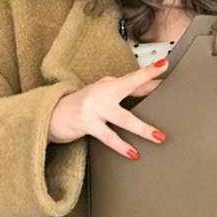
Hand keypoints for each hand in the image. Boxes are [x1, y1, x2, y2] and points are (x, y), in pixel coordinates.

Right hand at [47, 59, 168, 159]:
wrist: (52, 114)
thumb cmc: (84, 104)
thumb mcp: (105, 94)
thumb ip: (127, 92)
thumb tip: (152, 87)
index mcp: (109, 84)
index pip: (133, 77)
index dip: (149, 71)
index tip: (164, 64)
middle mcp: (102, 92)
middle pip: (128, 86)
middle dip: (146, 84)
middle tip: (164, 86)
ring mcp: (94, 108)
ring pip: (123, 118)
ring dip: (142, 128)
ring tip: (158, 136)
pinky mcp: (86, 123)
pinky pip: (108, 136)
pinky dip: (121, 145)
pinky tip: (133, 153)